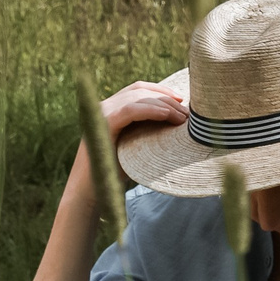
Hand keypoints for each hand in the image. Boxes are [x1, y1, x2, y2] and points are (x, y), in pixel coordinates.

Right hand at [63, 81, 185, 211]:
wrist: (92, 191)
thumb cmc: (115, 172)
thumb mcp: (134, 144)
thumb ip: (145, 129)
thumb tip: (175, 121)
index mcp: (110, 109)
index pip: (137, 89)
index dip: (160, 90)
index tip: (181, 101)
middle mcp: (104, 107)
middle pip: (139, 91)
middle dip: (166, 99)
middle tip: (187, 113)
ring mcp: (101, 113)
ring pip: (137, 98)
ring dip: (164, 105)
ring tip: (182, 118)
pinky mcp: (104, 124)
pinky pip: (131, 110)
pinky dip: (151, 110)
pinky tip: (167, 116)